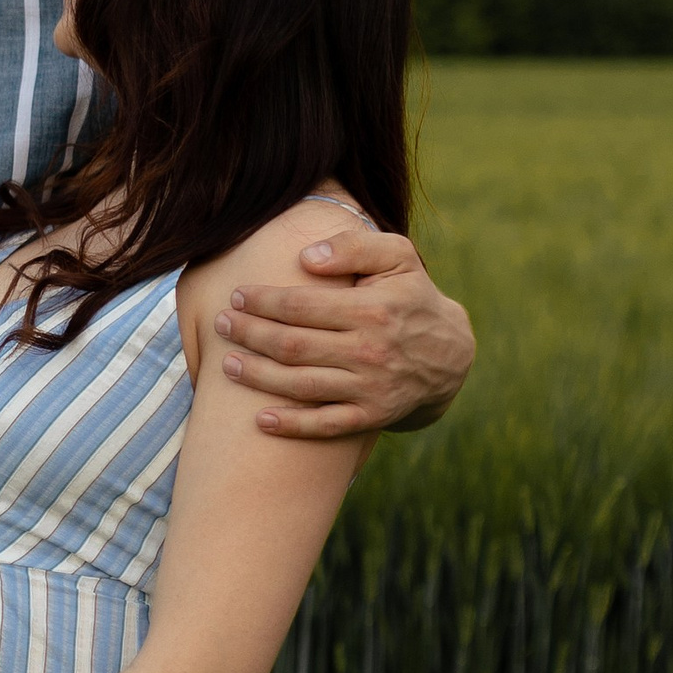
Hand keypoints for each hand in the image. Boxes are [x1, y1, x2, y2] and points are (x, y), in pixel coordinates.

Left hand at [213, 228, 475, 440]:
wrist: (451, 355)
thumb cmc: (411, 296)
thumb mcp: (398, 258)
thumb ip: (355, 246)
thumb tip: (307, 256)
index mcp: (374, 310)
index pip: (303, 306)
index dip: (264, 301)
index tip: (237, 296)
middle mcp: (371, 351)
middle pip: (293, 346)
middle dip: (250, 335)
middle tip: (221, 325)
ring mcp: (371, 388)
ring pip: (301, 385)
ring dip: (257, 377)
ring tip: (226, 364)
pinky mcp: (372, 416)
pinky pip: (325, 426)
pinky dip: (291, 426)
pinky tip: (259, 420)